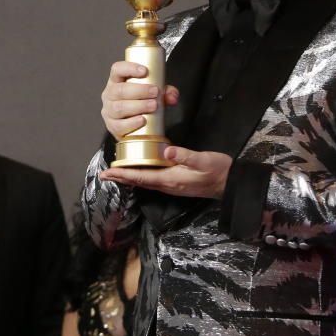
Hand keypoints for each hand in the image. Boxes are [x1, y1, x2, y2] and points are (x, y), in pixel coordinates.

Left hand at [100, 145, 231, 199]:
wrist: (231, 183)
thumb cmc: (218, 171)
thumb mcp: (203, 160)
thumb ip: (185, 156)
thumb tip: (167, 151)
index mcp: (170, 179)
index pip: (140, 177)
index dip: (123, 175)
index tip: (107, 173)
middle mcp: (167, 185)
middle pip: (139, 181)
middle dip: (121, 177)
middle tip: (105, 173)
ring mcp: (172, 185)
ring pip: (145, 181)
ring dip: (130, 176)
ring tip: (117, 171)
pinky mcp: (176, 182)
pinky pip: (153, 179)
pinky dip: (141, 175)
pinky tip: (139, 169)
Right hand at [101, 61, 178, 139]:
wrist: (134, 127)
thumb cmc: (141, 103)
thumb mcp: (152, 94)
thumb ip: (165, 93)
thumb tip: (172, 96)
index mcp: (117, 81)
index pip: (117, 69)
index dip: (129, 68)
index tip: (144, 71)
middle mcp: (109, 94)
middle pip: (119, 90)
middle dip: (139, 90)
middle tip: (155, 92)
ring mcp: (108, 111)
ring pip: (119, 107)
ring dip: (138, 106)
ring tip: (153, 106)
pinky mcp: (112, 126)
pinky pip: (119, 125)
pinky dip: (131, 123)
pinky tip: (142, 120)